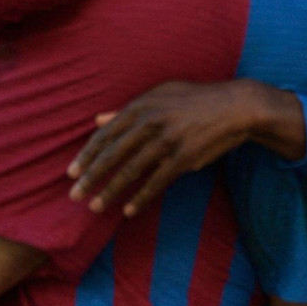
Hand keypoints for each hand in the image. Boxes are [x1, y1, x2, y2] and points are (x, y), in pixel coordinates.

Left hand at [68, 79, 293, 216]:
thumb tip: (97, 119)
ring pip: (131, 171)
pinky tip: (128, 211)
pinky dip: (141, 198)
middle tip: (74, 194)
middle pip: (113, 154)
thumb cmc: (196, 99)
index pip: (106, 134)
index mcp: (142, 105)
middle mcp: (151, 122)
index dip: (86, 155)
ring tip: (95, 206)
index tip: (71, 172)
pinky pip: (157, 182)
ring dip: (110, 191)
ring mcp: (168, 140)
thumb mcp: (161, 95)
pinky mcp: (185, 157)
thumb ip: (128, 109)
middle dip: (91, 176)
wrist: (236, 106)